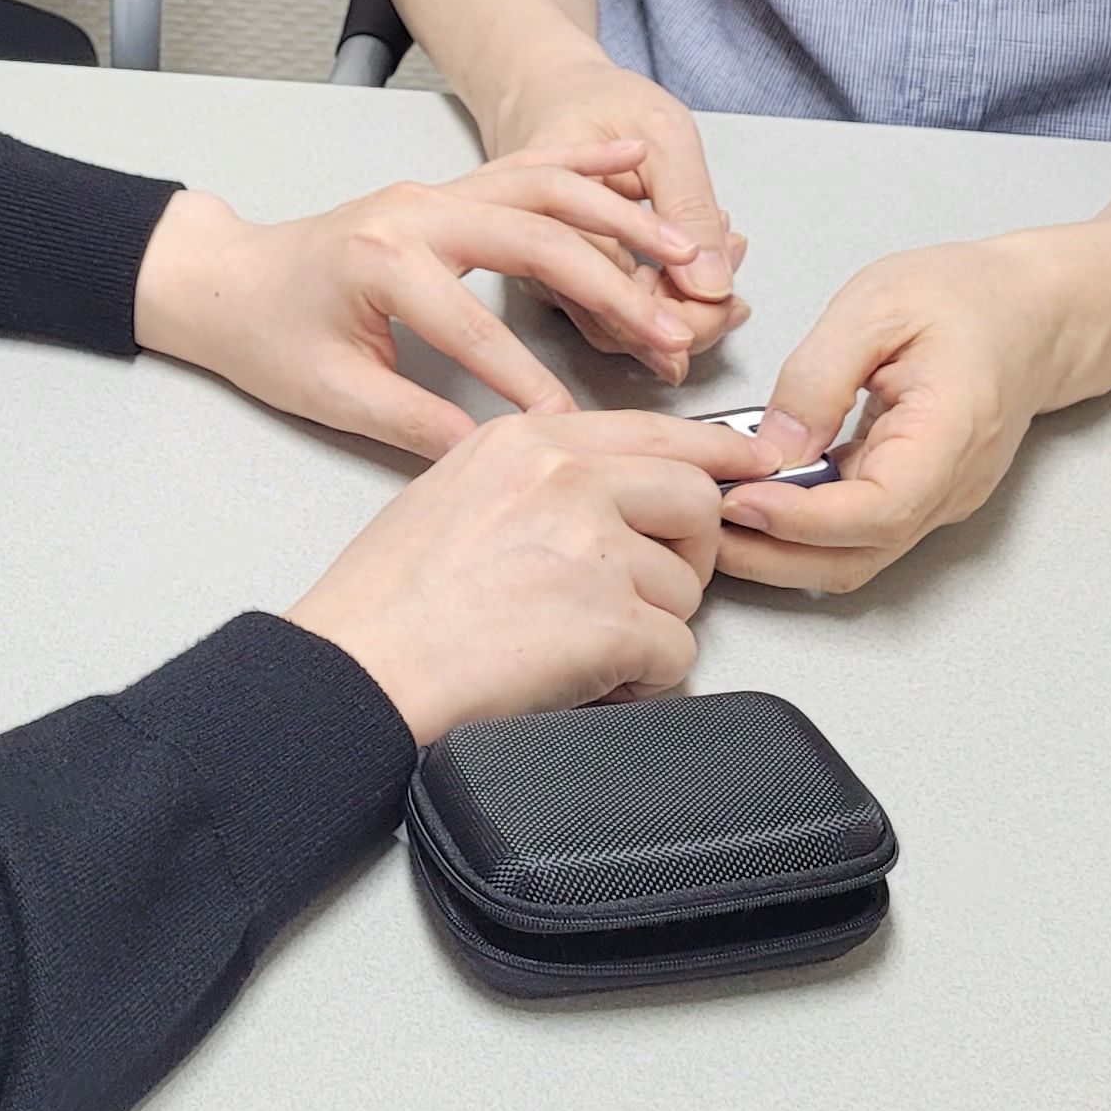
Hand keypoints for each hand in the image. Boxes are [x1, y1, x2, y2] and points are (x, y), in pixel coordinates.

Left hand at [134, 150, 705, 459]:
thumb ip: (412, 423)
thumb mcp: (331, 392)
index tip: (577, 424)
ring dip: (617, 220)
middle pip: (534, 239)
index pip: (475, 327)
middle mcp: (414, 211)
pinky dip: (580, 169)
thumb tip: (487, 458)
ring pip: (542, 191)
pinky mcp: (444, 193)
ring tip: (683, 253)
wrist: (228, 278)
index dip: (530, 379)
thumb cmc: (267, 334)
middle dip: (611, 286)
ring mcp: (433, 193)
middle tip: (670, 331)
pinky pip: (522, 170)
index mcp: (382, 259)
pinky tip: (630, 171)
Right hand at [289, 410, 773, 742]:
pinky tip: (589, 680)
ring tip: (582, 646)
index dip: (715, 456)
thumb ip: (540, 477)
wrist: (360, 667)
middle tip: (642, 592)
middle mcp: (566, 477)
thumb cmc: (387, 600)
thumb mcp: (457, 491)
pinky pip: (678, 653)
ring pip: (688, 587)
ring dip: (650, 628)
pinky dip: (643, 680)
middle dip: (686, 554)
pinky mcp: (608, 618)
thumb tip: (617, 497)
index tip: (750, 468)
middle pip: (696, 499)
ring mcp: (591, 544)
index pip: (654, 430)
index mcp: (527, 441)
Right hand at [475, 56, 749, 370]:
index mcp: (550, 214)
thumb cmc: (597, 100)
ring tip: (725, 256)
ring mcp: (547, 272)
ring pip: (618, 326)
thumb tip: (711, 287)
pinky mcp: (562, 277)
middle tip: (736, 275)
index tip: (731, 297)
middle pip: (617, 327)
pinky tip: (700, 260)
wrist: (547, 90)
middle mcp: (537, 255)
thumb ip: (687, 208)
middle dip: (690, 315)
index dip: (683, 311)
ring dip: (681, 306)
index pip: (618, 294)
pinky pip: (614, 307)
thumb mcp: (663, 134)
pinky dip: (666, 293)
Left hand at [718, 233, 1084, 593]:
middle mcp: (948, 486)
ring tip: (711, 516)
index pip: (877, 511)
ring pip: (853, 556)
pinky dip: (799, 529)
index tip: (737, 500)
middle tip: (698, 523)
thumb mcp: (877, 305)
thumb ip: (820, 375)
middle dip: (772, 555)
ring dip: (780, 551)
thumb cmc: (964, 297)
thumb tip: (772, 447)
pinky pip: (854, 531)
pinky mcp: (914, 496)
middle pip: (858, 555)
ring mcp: (934, 500)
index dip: (801, 519)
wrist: (1031, 311)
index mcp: (951, 434)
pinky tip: (752, 499)